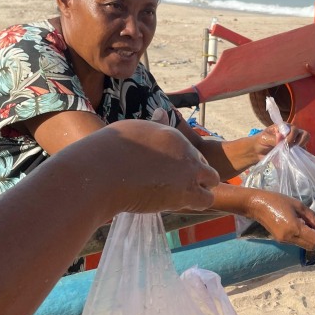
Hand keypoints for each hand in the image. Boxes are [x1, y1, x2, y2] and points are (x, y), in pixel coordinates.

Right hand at [84, 120, 218, 215]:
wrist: (102, 172)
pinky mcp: (186, 192)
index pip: (189, 150)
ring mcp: (188, 171)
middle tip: (175, 186)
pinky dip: (197, 203)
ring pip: (212, 181)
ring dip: (200, 189)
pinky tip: (179, 203)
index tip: (169, 172)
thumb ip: (153, 126)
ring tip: (181, 196)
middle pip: (204, 164)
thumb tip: (162, 111)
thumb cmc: (108, 152)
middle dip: (194, 175)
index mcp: (172, 135)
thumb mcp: (134, 130)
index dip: (181, 162)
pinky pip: (206, 200)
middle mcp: (186, 151)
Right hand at [245, 190, 314, 248]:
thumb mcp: (298, 205)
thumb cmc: (277, 201)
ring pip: (305, 246)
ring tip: (313, 226)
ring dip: (313, 239)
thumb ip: (312, 217)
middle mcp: (289, 238)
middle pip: (312, 246)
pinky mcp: (281, 241)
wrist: (257, 205)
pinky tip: (304, 227)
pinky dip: (305, 238)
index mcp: (294, 228)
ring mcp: (284, 241)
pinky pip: (298, 243)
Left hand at [247, 123, 309, 161]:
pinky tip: (292, 158)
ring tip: (292, 154)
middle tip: (292, 148)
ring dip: (300, 149)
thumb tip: (281, 137)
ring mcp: (294, 143)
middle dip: (300, 142)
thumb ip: (273, 138)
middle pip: (304, 135)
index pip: (295, 129)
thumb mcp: (265, 138)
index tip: (285, 144)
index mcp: (285, 127)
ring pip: (305, 144)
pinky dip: (299, 156)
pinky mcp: (294, 152)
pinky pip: (301, 153)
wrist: (257, 151)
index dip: (292, 137)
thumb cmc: (261, 141)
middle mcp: (292, 133)